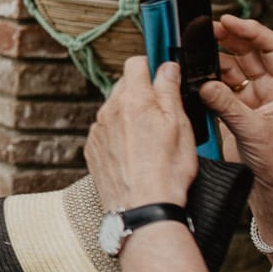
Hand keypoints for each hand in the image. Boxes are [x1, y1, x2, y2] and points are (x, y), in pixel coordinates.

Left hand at [85, 56, 196, 211]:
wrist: (141, 207)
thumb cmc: (166, 171)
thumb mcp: (180, 126)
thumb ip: (170, 91)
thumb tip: (166, 67)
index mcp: (132, 99)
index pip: (136, 64)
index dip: (151, 68)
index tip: (163, 79)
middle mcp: (108, 110)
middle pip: (124, 86)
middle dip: (142, 93)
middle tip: (162, 114)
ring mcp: (97, 130)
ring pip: (114, 110)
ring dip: (129, 116)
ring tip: (150, 140)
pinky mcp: (92, 148)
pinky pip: (106, 132)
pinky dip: (118, 136)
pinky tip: (134, 153)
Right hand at [201, 15, 272, 239]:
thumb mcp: (254, 131)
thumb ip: (228, 105)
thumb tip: (206, 84)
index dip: (252, 31)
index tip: (230, 22)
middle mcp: (271, 90)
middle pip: (251, 53)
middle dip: (231, 39)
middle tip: (209, 30)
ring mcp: (254, 99)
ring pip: (234, 68)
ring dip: (217, 58)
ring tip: (198, 51)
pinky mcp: (239, 109)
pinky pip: (222, 86)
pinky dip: (209, 79)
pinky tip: (198, 75)